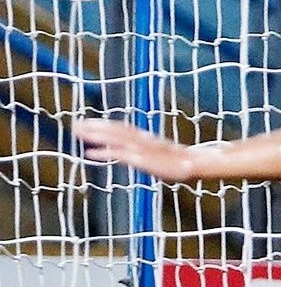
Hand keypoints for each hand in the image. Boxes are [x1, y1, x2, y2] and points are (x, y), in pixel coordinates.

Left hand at [74, 118, 200, 182]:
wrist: (201, 164)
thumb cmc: (186, 163)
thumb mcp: (170, 156)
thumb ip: (155, 153)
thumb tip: (147, 153)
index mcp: (149, 139)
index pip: (123, 128)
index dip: (105, 125)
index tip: (87, 122)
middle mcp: (143, 140)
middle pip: (116, 131)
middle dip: (95, 128)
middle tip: (74, 125)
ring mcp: (143, 149)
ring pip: (115, 139)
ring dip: (95, 135)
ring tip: (77, 132)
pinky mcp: (144, 160)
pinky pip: (119, 155)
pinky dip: (104, 153)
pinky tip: (89, 154)